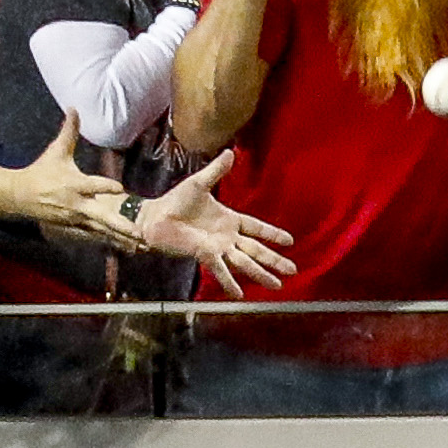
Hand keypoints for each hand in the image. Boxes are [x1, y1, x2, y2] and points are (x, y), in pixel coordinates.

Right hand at [7, 112, 131, 236]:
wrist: (22, 195)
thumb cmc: (42, 171)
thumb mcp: (57, 151)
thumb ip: (69, 131)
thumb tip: (74, 108)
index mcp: (74, 184)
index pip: (93, 185)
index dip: (106, 187)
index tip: (120, 189)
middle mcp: (77, 204)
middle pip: (101, 216)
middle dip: (119, 225)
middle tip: (137, 232)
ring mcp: (76, 218)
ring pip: (102, 229)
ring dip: (120, 237)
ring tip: (140, 245)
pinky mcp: (75, 227)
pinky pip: (96, 235)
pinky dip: (111, 241)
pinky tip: (127, 248)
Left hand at [139, 149, 296, 297]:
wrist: (155, 217)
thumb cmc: (175, 201)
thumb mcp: (199, 183)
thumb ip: (216, 171)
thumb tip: (230, 152)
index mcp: (229, 219)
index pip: (256, 228)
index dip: (272, 234)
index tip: (290, 241)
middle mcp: (227, 236)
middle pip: (256, 250)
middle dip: (274, 260)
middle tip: (292, 270)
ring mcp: (217, 248)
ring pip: (245, 262)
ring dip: (260, 274)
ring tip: (276, 285)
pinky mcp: (205, 255)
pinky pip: (220, 270)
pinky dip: (229, 282)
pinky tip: (240, 295)